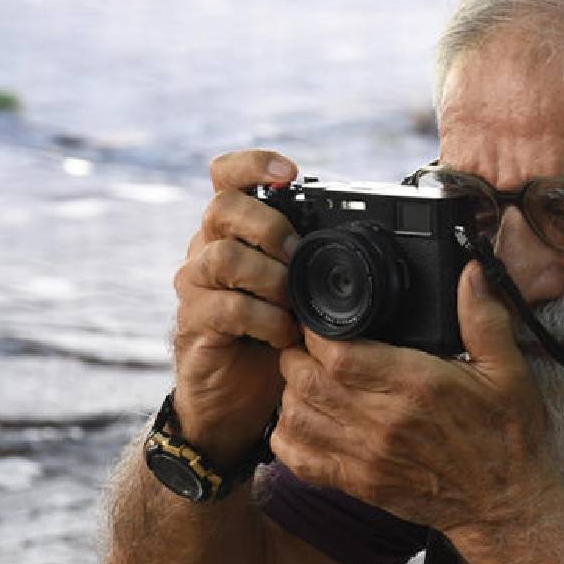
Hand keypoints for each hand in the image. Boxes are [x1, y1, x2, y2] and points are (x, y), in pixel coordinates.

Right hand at [172, 149, 301, 465]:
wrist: (234, 399)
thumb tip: (367, 237)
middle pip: (222, 206)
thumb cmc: (274, 334)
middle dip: (271, 226)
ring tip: (294, 301)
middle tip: (299, 254)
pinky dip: (264, 319)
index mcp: (234, 230)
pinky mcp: (196, 324)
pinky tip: (284, 333)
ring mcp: (196, 286)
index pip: (225, 174)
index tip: (291, 173)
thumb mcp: (299, 289)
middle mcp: (207, 248)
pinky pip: (225, 308)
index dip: (254, 164)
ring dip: (270, 277)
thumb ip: (313, 259)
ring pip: (221, 257)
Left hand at [272, 261, 559, 532]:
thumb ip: (483, 317)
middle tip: (310, 343)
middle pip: (305, 380)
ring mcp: (367, 457)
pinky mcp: (359, 484)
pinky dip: (288, 435)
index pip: (338, 353)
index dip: (317, 330)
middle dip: (297, 354)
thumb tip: (471, 271)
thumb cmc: (507, 435)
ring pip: (295, 416)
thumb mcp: (508, 369)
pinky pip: (299, 459)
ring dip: (291, 391)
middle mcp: (384, 422)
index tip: (323, 319)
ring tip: (308, 376)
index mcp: (417, 386)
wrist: (505, 503)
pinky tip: (305, 417)